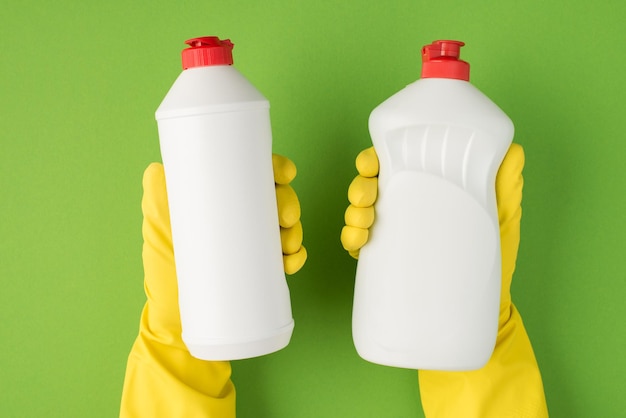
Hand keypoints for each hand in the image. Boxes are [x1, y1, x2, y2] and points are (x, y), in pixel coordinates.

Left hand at [120, 154, 305, 417]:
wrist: (178, 326)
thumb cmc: (165, 275)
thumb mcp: (157, 231)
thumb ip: (157, 198)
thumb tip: (158, 170)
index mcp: (219, 201)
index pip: (251, 174)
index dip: (274, 168)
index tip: (285, 174)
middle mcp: (237, 218)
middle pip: (275, 197)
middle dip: (288, 204)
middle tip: (286, 220)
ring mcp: (251, 243)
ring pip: (286, 225)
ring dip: (294, 231)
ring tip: (287, 248)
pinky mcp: (262, 267)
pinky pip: (289, 255)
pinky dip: (297, 256)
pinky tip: (292, 262)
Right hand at [341, 144, 548, 416]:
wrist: (485, 307)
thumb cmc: (496, 257)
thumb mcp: (503, 217)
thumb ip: (505, 185)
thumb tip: (514, 149)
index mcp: (425, 188)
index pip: (393, 164)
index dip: (374, 159)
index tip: (370, 164)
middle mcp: (405, 206)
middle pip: (369, 185)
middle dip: (360, 187)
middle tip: (367, 199)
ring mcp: (392, 233)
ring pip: (358, 212)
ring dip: (352, 213)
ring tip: (363, 225)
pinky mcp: (384, 259)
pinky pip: (357, 244)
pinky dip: (350, 240)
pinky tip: (357, 245)